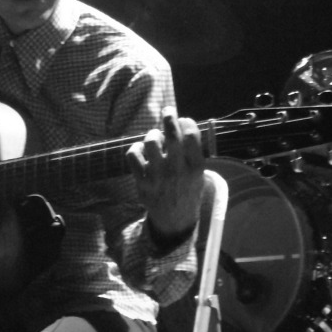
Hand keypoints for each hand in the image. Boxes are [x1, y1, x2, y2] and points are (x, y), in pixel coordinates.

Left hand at [127, 112, 204, 240]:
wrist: (174, 220)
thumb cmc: (186, 190)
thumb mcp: (199, 174)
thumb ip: (192, 153)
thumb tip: (181, 124)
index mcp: (195, 167)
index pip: (191, 135)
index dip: (186, 122)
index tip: (183, 121)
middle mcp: (177, 169)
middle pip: (171, 134)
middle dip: (169, 116)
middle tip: (167, 111)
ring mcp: (158, 176)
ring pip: (151, 141)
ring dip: (152, 134)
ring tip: (155, 138)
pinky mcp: (142, 181)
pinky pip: (133, 155)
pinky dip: (135, 148)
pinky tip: (141, 151)